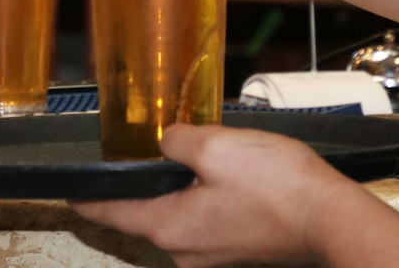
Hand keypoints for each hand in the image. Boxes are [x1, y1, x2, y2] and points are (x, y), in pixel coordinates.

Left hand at [69, 124, 353, 266]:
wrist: (332, 218)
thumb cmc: (274, 185)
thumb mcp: (214, 146)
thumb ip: (176, 141)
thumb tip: (166, 142)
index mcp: (168, 226)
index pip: (109, 212)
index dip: (85, 198)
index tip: (66, 189)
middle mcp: (182, 251)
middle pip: (141, 215)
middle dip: (132, 187)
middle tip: (125, 157)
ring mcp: (209, 256)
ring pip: (172, 218)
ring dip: (169, 191)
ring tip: (173, 160)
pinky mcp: (233, 251)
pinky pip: (199, 223)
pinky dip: (194, 201)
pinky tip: (209, 178)